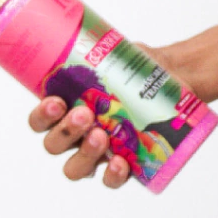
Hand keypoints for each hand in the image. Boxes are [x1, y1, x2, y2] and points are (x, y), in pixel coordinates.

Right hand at [26, 40, 168, 188]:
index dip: (42, 116)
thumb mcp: (120, 55)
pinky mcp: (124, 164)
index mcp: (69, 108)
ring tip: (102, 135)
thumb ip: (106, 49)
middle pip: (55, 145)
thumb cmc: (139, 69)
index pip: (41, 120)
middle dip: (65, 131)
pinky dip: (112, 175)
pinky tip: (120, 162)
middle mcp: (78, 135)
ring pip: (76, 167)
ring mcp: (99, 152)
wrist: (176, 81)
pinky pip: (110, 179)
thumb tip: (100, 38)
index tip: (55, 102)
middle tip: (84, 114)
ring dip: (84, 153)